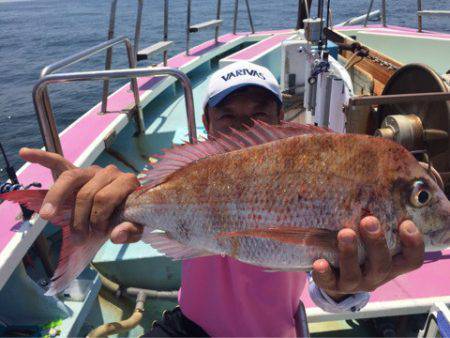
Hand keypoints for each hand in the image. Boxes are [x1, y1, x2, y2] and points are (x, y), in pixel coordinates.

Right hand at [19, 147, 142, 243]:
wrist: (127, 207)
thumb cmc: (128, 217)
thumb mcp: (136, 228)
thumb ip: (130, 231)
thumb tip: (116, 235)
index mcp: (127, 181)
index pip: (105, 198)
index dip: (98, 219)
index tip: (97, 234)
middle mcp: (110, 171)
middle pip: (86, 193)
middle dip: (80, 219)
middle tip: (79, 238)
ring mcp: (92, 170)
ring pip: (70, 178)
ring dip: (56, 199)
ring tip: (47, 216)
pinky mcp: (77, 171)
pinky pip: (58, 161)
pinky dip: (42, 157)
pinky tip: (26, 152)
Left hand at [312, 216, 423, 300]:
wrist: (338, 278)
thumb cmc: (361, 250)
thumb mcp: (372, 240)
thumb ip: (375, 222)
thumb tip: (370, 186)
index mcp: (391, 265)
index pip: (411, 261)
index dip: (413, 245)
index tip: (406, 223)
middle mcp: (376, 276)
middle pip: (382, 265)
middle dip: (375, 242)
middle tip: (369, 220)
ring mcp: (354, 284)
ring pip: (354, 274)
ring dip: (349, 253)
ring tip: (345, 233)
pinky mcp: (333, 286)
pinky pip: (328, 283)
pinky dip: (324, 273)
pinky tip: (319, 262)